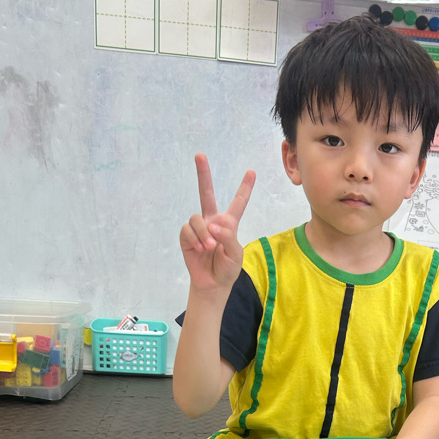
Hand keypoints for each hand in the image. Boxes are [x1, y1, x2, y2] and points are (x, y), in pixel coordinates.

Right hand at [179, 154, 255, 292]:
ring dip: (204, 233)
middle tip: (200, 155)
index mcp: (229, 223)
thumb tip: (212, 225)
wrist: (212, 283)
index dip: (245, 188)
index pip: (238, 202)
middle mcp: (212, 221)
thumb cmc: (227, 268)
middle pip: (206, 193)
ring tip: (210, 247)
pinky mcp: (186, 236)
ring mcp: (199, 227)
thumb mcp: (235, 253)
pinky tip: (200, 249)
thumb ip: (227, 236)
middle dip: (203, 174)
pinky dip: (195, 239)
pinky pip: (188, 229)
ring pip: (197, 218)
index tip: (252, 172)